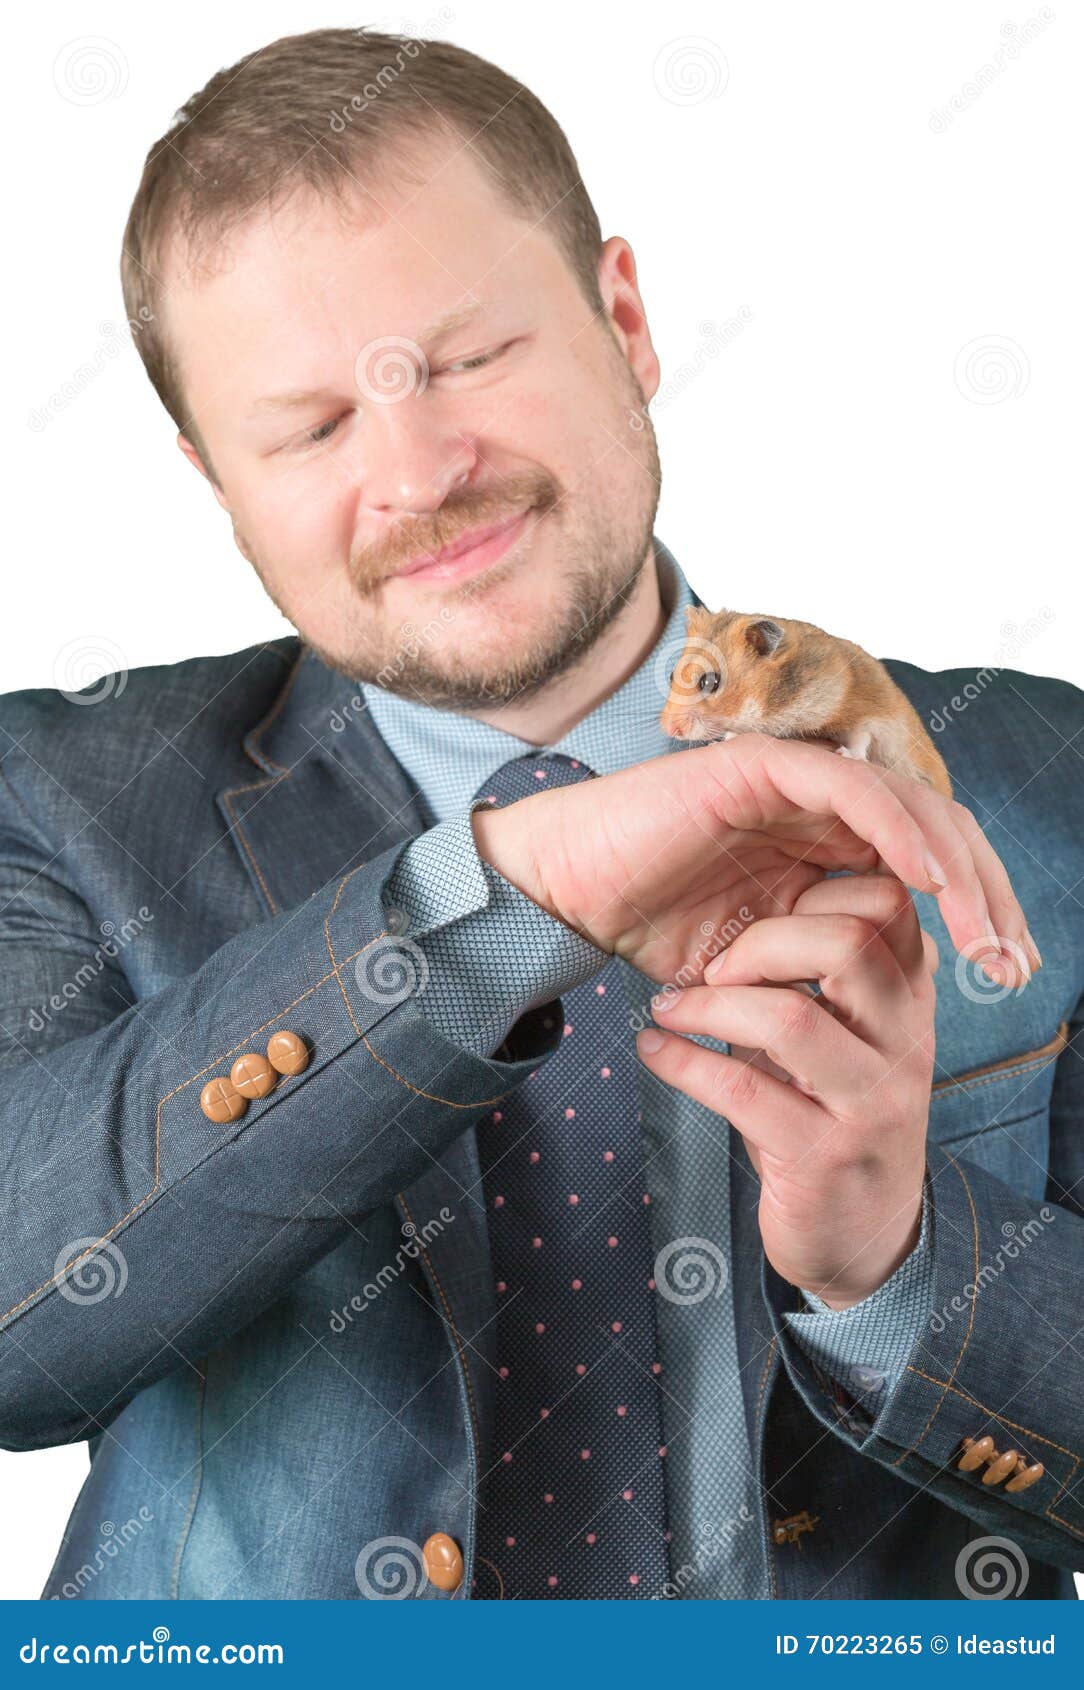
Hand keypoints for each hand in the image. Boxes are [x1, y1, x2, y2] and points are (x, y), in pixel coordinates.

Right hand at [471, 731, 1035, 989]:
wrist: (571, 897)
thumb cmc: (654, 929)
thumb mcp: (766, 962)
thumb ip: (828, 955)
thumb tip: (901, 991)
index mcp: (827, 844)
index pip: (931, 862)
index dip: (980, 909)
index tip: (1008, 974)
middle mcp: (823, 805)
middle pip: (940, 831)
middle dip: (989, 896)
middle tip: (1014, 965)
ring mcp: (795, 778)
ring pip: (911, 807)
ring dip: (960, 872)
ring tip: (985, 936)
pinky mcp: (763, 764)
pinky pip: (852, 789)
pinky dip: (899, 830)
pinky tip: (930, 883)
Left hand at [636, 872, 937, 1305]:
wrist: (865, 1239)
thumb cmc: (835, 1116)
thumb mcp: (845, 1036)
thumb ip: (816, 974)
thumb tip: (737, 897)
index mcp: (911, 1001)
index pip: (887, 904)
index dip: (812, 890)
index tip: (757, 918)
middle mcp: (904, 1045)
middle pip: (847, 944)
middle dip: (758, 942)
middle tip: (714, 967)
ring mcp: (869, 1104)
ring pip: (789, 1017)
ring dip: (707, 1005)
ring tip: (669, 1008)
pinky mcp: (823, 1157)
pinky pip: (741, 1090)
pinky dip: (682, 1062)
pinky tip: (654, 1050)